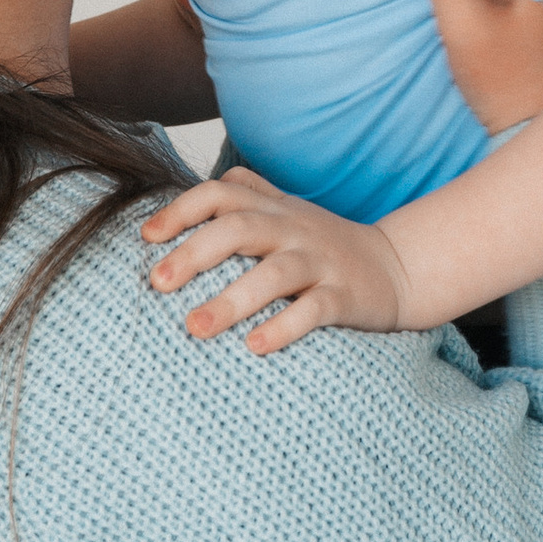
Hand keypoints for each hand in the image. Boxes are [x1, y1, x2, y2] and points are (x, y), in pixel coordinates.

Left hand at [142, 170, 412, 353]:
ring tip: (195, 328)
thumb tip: (181, 196)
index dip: (180, 210)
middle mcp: (292, 229)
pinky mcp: (345, 296)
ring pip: (274, 274)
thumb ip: (242, 194)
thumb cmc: (322, 243)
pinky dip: (284, 327)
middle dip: (194, 254)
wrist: (396, 267)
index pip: (219, 194)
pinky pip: (314, 310)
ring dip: (231, 301)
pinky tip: (255, 347)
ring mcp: (320, 261)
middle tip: (156, 284)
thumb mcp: (284, 210)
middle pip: (239, 230)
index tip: (146, 238)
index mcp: (271, 208)